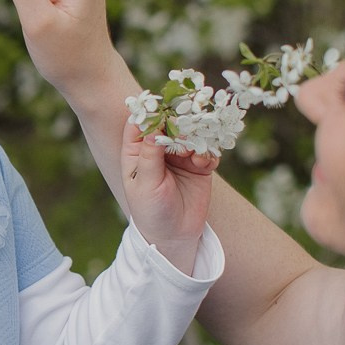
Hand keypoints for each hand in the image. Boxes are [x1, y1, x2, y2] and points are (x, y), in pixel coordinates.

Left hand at [120, 119, 217, 274]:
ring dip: (196, 138)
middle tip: (188, 127)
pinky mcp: (199, 164)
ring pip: (190, 134)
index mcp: (136, 151)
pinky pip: (207, 150)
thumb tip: (154, 129)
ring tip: (194, 153)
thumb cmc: (150, 211)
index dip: (151, 113)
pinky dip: (207, 153)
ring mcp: (180, 155)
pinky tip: (204, 165)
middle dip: (180, 123)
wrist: (174, 236)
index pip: (140, 124)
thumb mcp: (146, 184)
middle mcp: (158, 149)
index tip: (163, 108)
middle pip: (169, 124)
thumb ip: (150, 157)